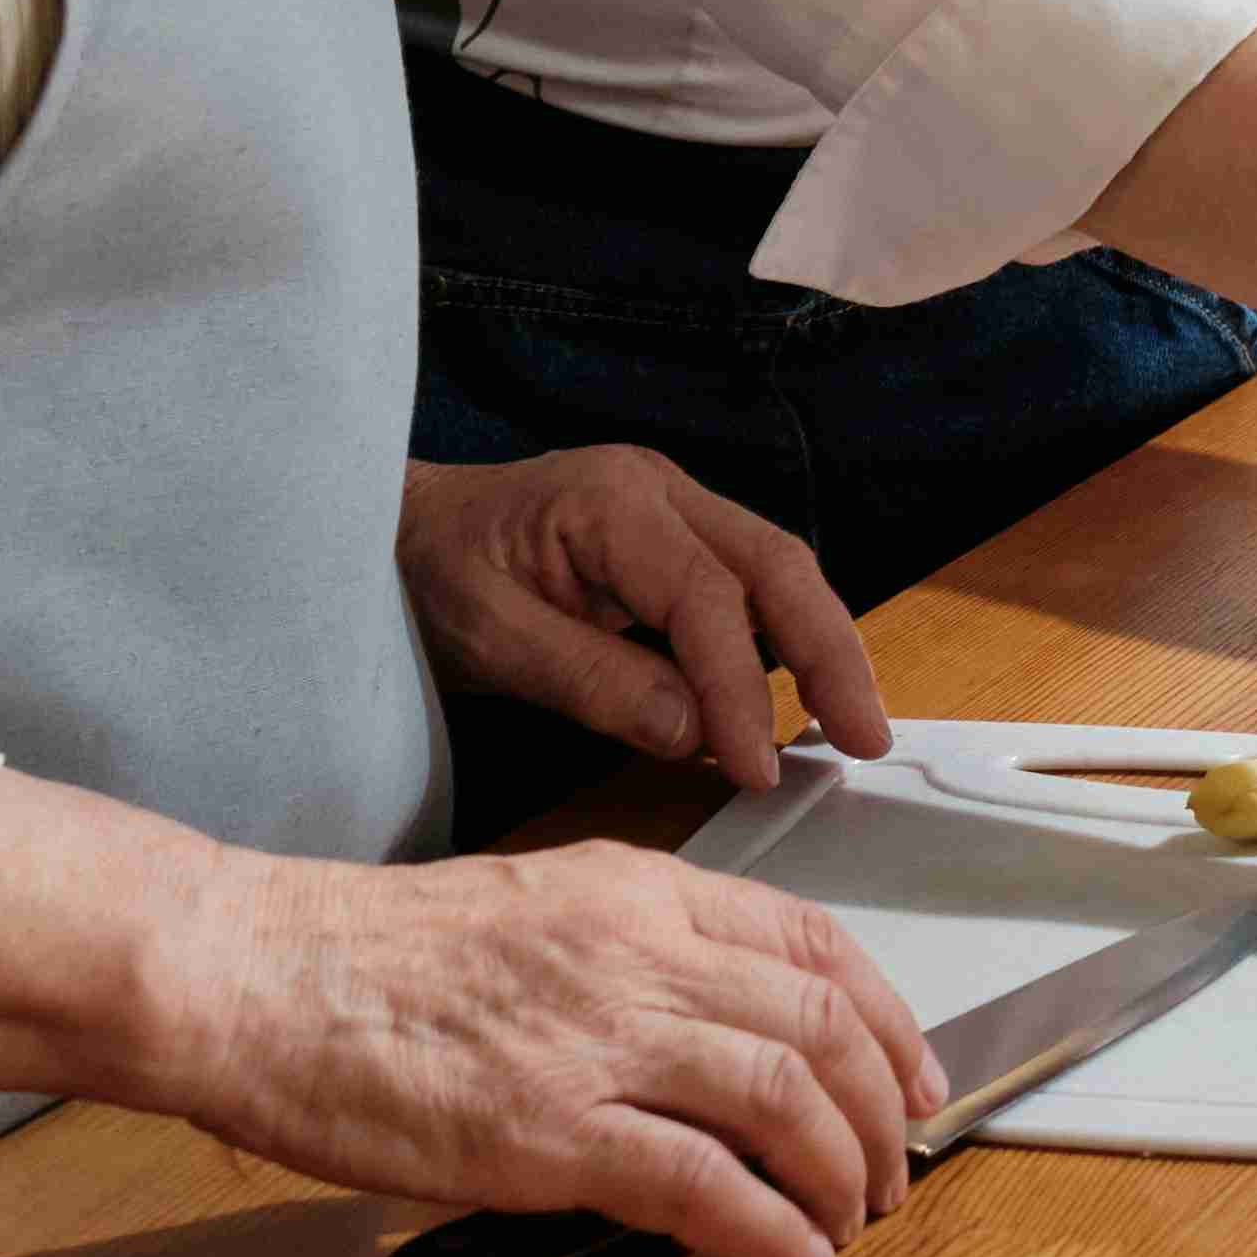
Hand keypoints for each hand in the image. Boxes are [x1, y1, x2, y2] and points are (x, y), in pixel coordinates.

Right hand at [157, 840, 943, 1256]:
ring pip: (784, 1098)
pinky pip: (701, 1182)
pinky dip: (765, 1227)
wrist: (258, 977)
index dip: (886, 1016)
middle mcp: (638, 953)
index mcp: (639, 892)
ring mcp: (598, 1040)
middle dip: (881, 1108)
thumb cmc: (371, 956)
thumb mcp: (536, 909)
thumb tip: (714, 1027)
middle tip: (893, 1168)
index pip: (813, 940)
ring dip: (839, 1172)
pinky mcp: (548, 1129)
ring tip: (848, 1220)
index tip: (913, 1072)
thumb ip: (634, 952)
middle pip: (819, 1024)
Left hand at [398, 451, 887, 792]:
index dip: (742, 688)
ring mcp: (672, 509)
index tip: (757, 765)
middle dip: (833, 653)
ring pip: (778, 572)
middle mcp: (660, 491)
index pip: (708, 598)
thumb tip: (695, 735)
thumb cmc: (423, 574)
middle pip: (778, 566)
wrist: (387, 529)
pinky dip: (784, 641)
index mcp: (614, 501)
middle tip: (870, 736)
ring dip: (822, 646)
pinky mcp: (671, 541)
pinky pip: (748, 587)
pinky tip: (800, 694)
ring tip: (852, 723)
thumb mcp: (489, 638)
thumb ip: (593, 683)